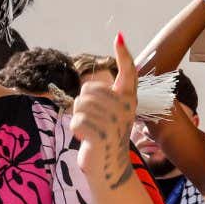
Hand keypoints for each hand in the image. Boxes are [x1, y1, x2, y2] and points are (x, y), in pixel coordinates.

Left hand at [72, 32, 137, 189]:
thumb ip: (105, 96)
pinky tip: (85, 138)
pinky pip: (76, 120)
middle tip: (91, 120)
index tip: (118, 37)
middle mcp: (125, 108)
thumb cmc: (104, 136)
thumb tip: (93, 84)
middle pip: (88, 89)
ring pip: (80, 104)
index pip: (129, 72)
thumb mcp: (110, 113)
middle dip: (82, 104)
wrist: (108, 167)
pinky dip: (75, 129)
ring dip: (78, 118)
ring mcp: (115, 122)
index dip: (124, 54)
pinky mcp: (102, 135)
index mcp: (128, 100)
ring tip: (89, 129)